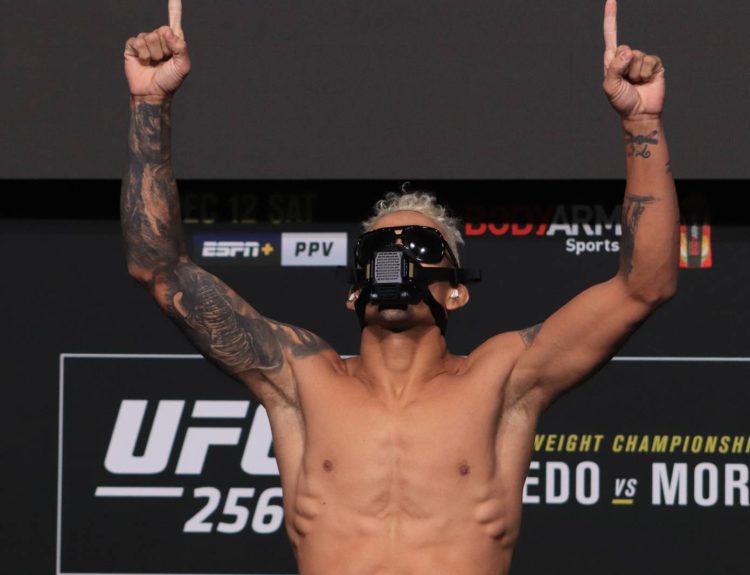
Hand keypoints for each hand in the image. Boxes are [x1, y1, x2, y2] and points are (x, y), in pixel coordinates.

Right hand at [124, 0, 189, 100]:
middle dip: (165, 49)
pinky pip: (138, 41)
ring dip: (153, 54)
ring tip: (153, 64)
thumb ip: (181, 48)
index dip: (175, 8)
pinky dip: (143, 53)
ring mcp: (145, 43)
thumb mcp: (182, 66)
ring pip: (150, 37)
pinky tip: (144, 62)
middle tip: (163, 62)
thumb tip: (168, 31)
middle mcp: (159, 40)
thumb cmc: (170, 81)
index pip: (174, 22)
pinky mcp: (132, 47)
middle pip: (162, 31)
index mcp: (173, 43)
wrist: (153, 94)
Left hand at [602, 0, 664, 119]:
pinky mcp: (655, 65)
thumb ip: (614, 68)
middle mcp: (626, 57)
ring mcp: (641, 60)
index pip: (611, 35)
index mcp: (612, 60)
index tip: (610, 0)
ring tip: (636, 84)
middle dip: (623, 68)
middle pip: (624, 49)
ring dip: (635, 74)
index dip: (610, 18)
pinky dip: (646, 74)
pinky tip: (646, 82)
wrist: (640, 113)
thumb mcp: (610, 86)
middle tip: (626, 82)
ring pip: (637, 57)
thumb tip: (627, 51)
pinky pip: (649, 62)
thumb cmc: (622, 101)